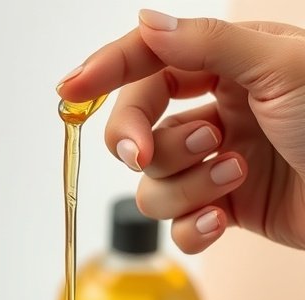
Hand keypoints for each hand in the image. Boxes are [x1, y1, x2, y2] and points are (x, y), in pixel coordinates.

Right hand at [57, 11, 304, 252]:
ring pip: (154, 183)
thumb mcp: (278, 65)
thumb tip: (148, 23)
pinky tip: (223, 219)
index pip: (150, 61)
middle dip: (146, 140)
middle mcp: (216, 112)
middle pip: (138, 128)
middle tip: (157, 151)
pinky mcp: (226, 213)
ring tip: (233, 174)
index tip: (69, 91)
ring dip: (186, 185)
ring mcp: (217, 165)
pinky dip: (195, 228)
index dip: (106, 72)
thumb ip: (207, 45)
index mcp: (228, 65)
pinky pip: (180, 227)